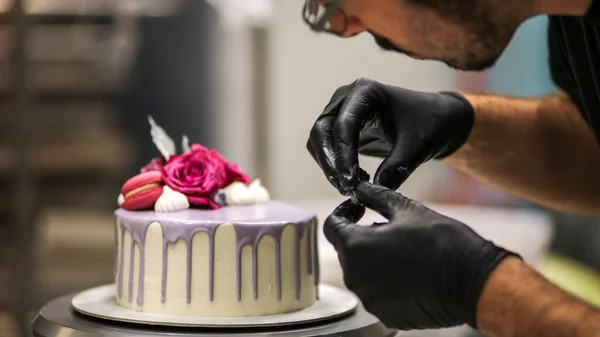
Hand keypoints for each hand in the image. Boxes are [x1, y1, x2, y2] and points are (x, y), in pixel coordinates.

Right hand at [306, 78, 473, 193]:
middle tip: (345, 189)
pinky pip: (326, 147)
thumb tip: (373, 193)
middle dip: (330, 162)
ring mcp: (340, 110)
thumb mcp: (416, 148)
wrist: (436, 120)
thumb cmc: (429, 126)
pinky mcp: (340, 125)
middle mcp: (347, 97)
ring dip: (328, 166)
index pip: (343, 125)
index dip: (343, 156)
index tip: (350, 183)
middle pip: (322, 130)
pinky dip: (333, 165)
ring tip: (351, 187)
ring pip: (318, 140)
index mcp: (366, 92)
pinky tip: (355, 179)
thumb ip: (396, 169)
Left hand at [324, 182, 516, 329]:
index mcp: (355, 247)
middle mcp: (355, 277)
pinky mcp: (386, 315)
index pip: (332, 226)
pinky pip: (377, 293)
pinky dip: (386, 281)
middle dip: (361, 235)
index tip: (358, 207)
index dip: (343, 212)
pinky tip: (410, 272)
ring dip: (374, 259)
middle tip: (388, 227)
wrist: (473, 282)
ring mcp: (370, 299)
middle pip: (346, 251)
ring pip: (361, 273)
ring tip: (403, 250)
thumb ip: (377, 197)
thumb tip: (362, 189)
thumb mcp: (407, 210)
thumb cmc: (441, 242)